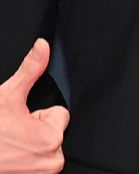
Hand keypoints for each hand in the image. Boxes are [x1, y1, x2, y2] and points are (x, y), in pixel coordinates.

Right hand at [0, 39, 68, 172]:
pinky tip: (10, 156)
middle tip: (13, 132)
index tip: (22, 119)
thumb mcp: (8, 95)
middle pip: (53, 131)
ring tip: (10, 145)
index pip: (60, 114)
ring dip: (29, 145)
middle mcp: (52, 162)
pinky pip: (37, 163)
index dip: (39, 113)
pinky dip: (25, 159)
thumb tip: (42, 46)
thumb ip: (30, 69)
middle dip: (35, 130)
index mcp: (51, 138)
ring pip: (44, 148)